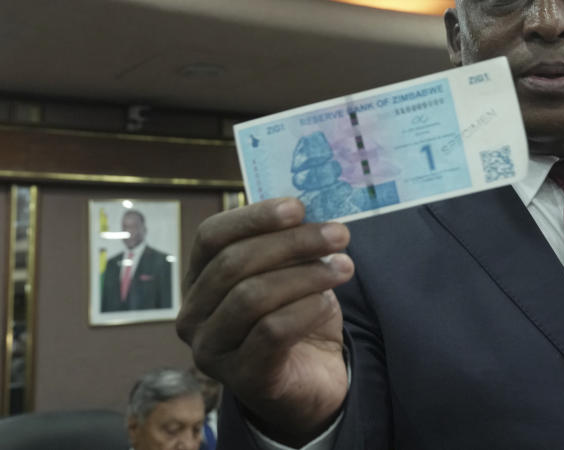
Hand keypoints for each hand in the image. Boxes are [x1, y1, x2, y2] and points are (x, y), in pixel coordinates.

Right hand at [176, 197, 353, 445]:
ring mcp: (212, 350)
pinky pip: (272, 332)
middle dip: (293, 243)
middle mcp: (194, 315)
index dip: (253, 217)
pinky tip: (328, 303)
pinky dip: (306, 309)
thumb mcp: (292, 271)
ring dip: (306, 275)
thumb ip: (289, 242)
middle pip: (234, 263)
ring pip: (252, 296)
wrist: (312, 381)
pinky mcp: (241, 378)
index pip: (210, 237)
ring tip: (344, 267)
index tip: (298, 207)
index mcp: (199, 279)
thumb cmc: (297, 317)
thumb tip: (308, 207)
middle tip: (339, 234)